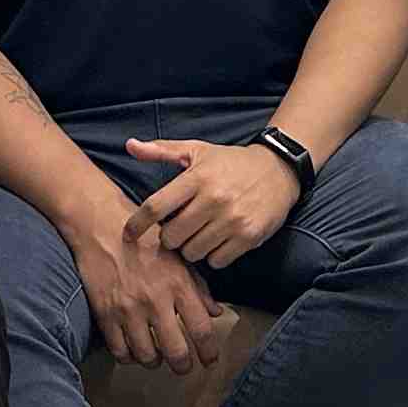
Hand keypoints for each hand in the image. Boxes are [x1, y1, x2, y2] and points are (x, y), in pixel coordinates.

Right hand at [66, 206, 233, 374]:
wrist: (101, 227)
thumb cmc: (145, 240)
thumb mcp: (179, 258)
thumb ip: (199, 288)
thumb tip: (216, 313)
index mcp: (178, 284)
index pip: (201, 329)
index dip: (209, 352)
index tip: (210, 360)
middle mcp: (155, 300)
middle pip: (176, 351)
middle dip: (184, 366)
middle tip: (184, 367)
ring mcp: (128, 309)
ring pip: (147, 356)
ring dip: (156, 361)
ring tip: (158, 356)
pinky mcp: (105, 314)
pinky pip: (120, 351)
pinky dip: (130, 357)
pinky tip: (134, 350)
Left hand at [124, 137, 304, 269]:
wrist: (279, 170)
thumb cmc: (230, 162)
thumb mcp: (197, 150)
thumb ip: (161, 150)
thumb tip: (130, 145)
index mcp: (197, 177)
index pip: (156, 207)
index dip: (137, 225)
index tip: (129, 234)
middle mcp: (214, 199)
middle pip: (171, 237)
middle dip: (169, 237)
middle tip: (178, 229)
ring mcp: (233, 220)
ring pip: (193, 252)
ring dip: (191, 248)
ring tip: (199, 234)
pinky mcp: (249, 236)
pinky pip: (217, 261)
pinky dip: (213, 256)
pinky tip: (217, 241)